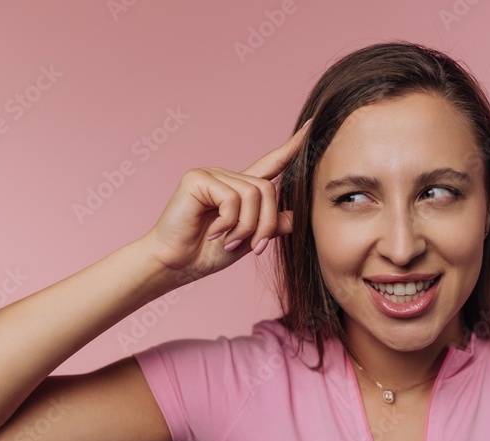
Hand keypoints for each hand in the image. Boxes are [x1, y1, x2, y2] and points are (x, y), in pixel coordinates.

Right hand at [141, 118, 310, 281]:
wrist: (177, 264)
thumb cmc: (207, 253)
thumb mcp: (248, 240)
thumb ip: (270, 226)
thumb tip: (296, 216)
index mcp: (241, 188)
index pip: (272, 164)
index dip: (292, 148)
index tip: (312, 127)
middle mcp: (228, 176)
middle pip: (268, 190)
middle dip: (266, 224)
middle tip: (254, 247)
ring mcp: (212, 174)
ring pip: (253, 195)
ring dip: (247, 226)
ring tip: (230, 241)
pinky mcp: (198, 179)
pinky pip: (232, 199)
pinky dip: (228, 222)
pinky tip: (214, 232)